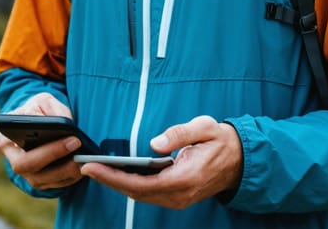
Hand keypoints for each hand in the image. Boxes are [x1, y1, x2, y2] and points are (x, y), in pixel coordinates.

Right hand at [0, 93, 83, 189]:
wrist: (37, 117)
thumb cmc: (37, 108)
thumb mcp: (43, 101)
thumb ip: (53, 109)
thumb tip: (67, 125)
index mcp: (5, 142)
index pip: (23, 156)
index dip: (49, 152)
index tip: (73, 139)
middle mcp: (13, 162)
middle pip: (33, 173)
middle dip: (61, 164)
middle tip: (82, 148)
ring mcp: (26, 173)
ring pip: (45, 182)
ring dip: (68, 172)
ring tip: (86, 158)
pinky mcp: (40, 179)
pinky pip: (55, 184)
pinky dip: (71, 177)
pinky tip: (84, 164)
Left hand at [79, 115, 242, 209]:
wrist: (241, 161)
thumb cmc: (222, 141)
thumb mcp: (206, 128)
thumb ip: (180, 133)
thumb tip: (155, 143)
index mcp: (184, 178)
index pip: (141, 183)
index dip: (113, 177)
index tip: (93, 166)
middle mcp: (179, 194)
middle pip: (136, 193)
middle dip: (109, 180)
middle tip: (86, 166)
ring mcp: (179, 199)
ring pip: (141, 195)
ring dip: (118, 183)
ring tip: (97, 168)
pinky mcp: (177, 197)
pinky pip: (149, 193)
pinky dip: (130, 185)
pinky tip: (118, 173)